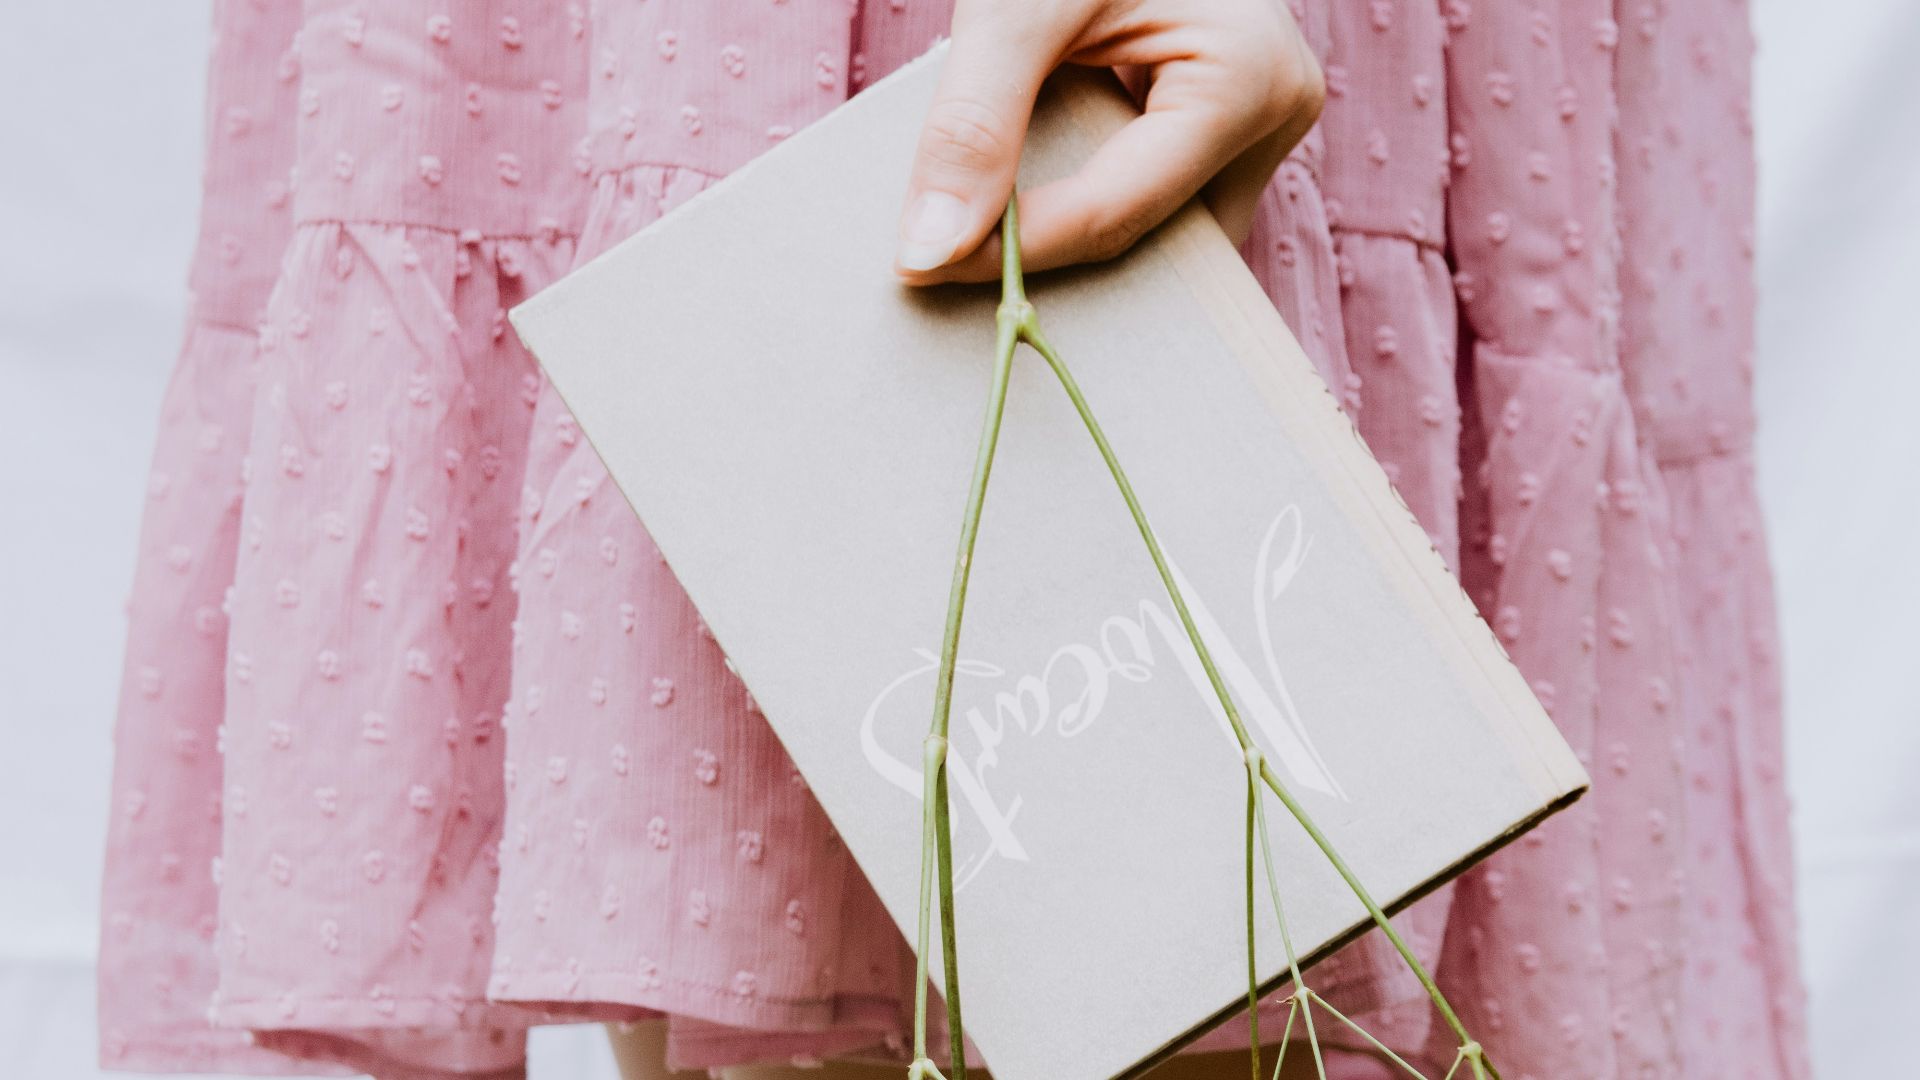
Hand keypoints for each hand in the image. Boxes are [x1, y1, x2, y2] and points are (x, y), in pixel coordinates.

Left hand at [894, 0, 1324, 283]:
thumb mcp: (1017, 4)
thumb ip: (972, 123)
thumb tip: (927, 251)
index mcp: (1249, 79)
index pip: (1119, 210)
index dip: (1016, 249)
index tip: (921, 266)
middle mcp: (1277, 110)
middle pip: (1153, 236)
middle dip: (1057, 259)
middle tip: (948, 264)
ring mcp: (1262, 118)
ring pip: (1163, 229)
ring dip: (1077, 236)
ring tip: (984, 239)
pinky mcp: (1230, 117)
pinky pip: (1160, 192)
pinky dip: (1091, 199)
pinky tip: (1025, 202)